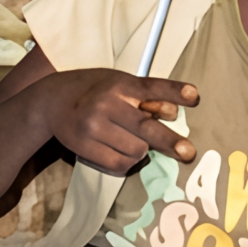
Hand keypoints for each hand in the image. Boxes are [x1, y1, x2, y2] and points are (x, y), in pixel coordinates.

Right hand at [42, 67, 197, 171]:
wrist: (52, 100)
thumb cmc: (96, 90)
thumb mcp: (120, 82)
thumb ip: (145, 95)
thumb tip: (172, 114)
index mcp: (121, 84)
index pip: (153, 87)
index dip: (175, 92)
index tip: (195, 96)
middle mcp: (108, 104)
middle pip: (147, 128)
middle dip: (171, 142)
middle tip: (189, 153)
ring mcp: (94, 127)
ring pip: (136, 150)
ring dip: (142, 150)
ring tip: (132, 140)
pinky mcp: (84, 147)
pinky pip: (119, 164)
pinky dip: (128, 162)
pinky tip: (122, 152)